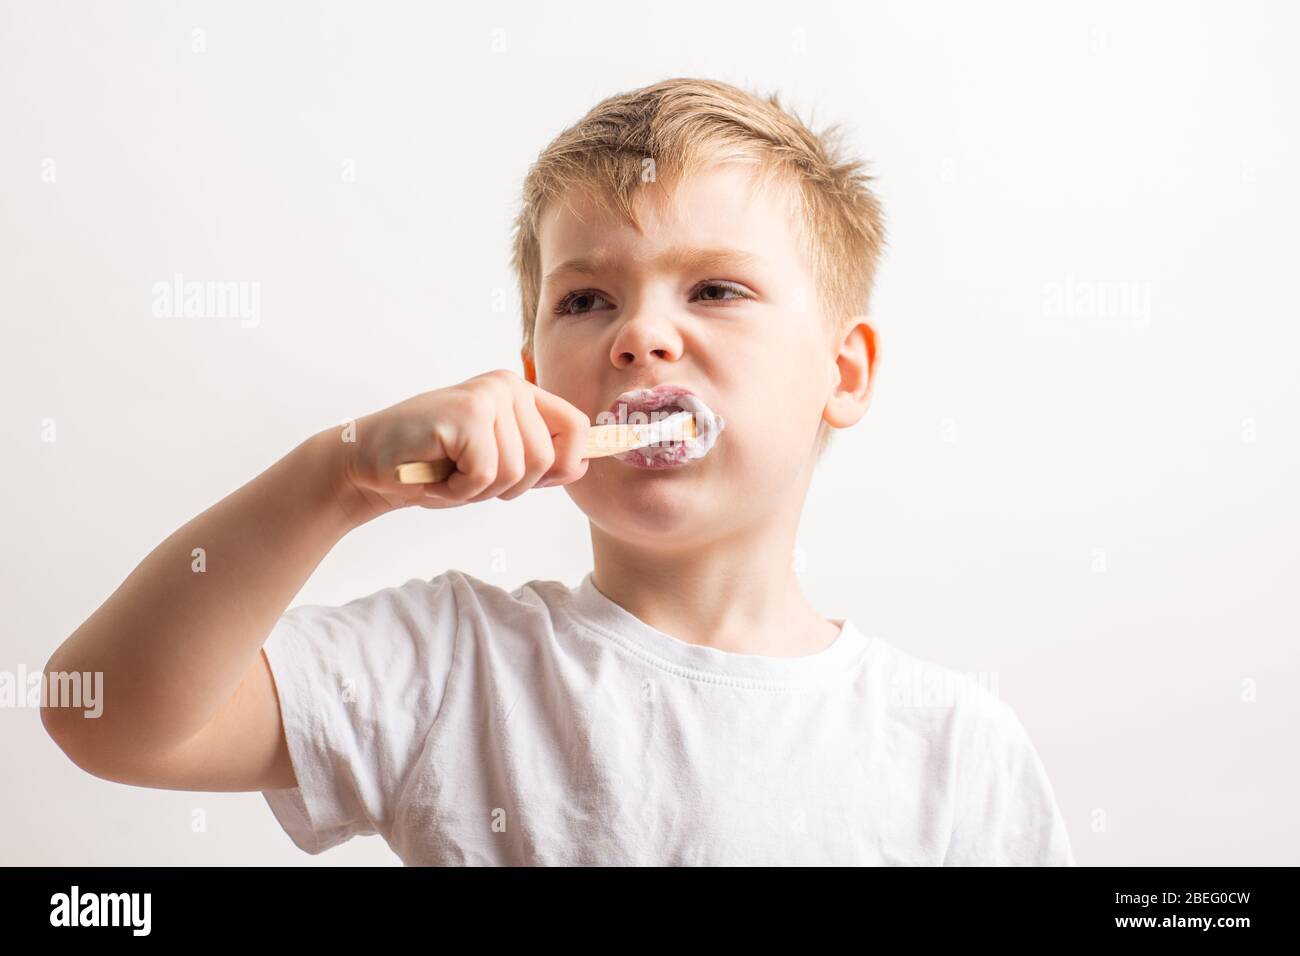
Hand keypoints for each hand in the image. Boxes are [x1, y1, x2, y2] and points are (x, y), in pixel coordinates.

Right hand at [335, 369, 590, 517]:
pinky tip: (433, 476)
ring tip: (449, 476)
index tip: (538, 483)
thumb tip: (585, 464)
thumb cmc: (434, 465)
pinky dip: (458, 491)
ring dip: (479, 492)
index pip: (577, 428)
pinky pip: (485, 475)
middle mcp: (507, 386)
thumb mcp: (497, 462)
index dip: (567, 465)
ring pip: (517, 472)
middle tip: (468, 479)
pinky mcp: (464, 415)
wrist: (370, 463)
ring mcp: (486, 396)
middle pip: (547, 461)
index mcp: (521, 392)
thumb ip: (539, 461)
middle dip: (509, 488)